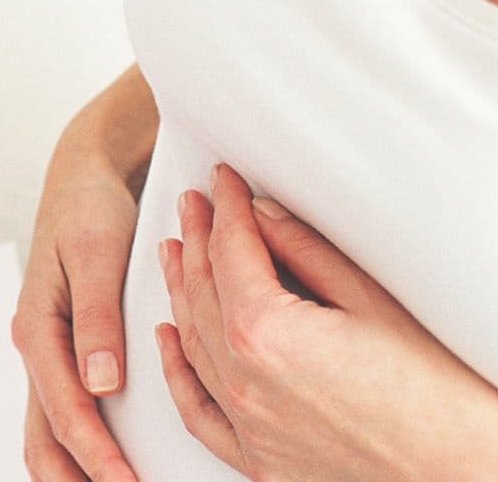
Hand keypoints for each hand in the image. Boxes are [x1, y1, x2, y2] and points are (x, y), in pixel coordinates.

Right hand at [12, 132, 143, 481]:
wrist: (82, 175)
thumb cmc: (92, 208)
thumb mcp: (98, 252)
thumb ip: (97, 319)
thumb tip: (100, 385)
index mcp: (38, 325)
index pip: (65, 409)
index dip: (96, 453)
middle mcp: (36, 345)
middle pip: (42, 436)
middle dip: (75, 476)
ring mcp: (48, 351)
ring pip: (48, 430)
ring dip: (73, 468)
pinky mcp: (66, 349)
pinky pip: (64, 410)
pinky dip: (81, 444)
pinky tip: (108, 462)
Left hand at [157, 165, 497, 480]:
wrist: (467, 475)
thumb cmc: (440, 397)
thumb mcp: (374, 304)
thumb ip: (307, 254)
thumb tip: (265, 217)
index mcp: (266, 335)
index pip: (231, 252)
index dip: (227, 210)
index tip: (224, 183)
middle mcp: (243, 382)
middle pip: (204, 292)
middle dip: (197, 240)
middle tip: (194, 206)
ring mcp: (246, 426)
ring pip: (193, 343)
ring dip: (180, 291)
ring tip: (175, 252)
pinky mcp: (257, 459)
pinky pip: (197, 410)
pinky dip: (177, 369)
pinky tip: (168, 337)